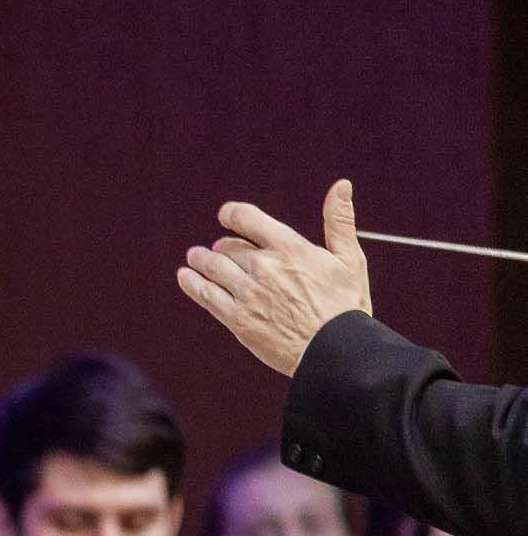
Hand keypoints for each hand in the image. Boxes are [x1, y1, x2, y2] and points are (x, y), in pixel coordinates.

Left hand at [178, 179, 372, 373]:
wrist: (335, 350)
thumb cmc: (346, 305)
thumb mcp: (349, 259)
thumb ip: (339, 221)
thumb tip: (341, 185)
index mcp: (289, 248)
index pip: (248, 219)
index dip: (232, 214)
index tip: (226, 215)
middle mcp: (264, 267)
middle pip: (229, 246)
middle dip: (223, 245)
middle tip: (218, 248)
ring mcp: (247, 293)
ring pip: (214, 268)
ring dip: (201, 260)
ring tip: (194, 257)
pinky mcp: (237, 318)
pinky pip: (206, 295)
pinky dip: (192, 283)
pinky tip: (185, 277)